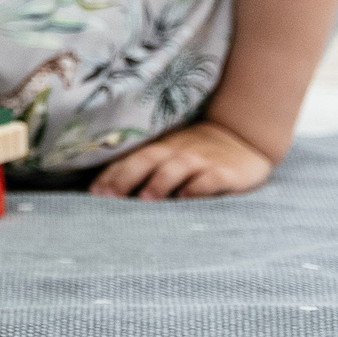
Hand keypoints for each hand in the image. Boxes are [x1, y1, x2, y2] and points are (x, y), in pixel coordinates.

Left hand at [89, 120, 274, 199]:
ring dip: (159, 182)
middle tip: (109, 197)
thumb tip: (110, 195)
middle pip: (147, 159)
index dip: (110, 175)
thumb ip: (146, 170)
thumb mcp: (170, 157)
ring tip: (145, 199)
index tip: (93, 193)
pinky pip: (211, 178)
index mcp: (159, 150)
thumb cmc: (197, 155)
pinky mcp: (226, 172)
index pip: (129, 160)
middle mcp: (176, 152)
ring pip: (176, 167)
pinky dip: (198, 187)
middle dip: (126, 177)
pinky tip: (186, 197)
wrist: (243, 137)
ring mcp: (201, 160)